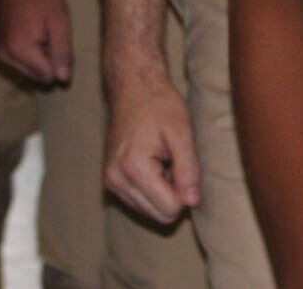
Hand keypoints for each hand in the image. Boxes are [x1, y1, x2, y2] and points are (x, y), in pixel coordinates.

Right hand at [0, 0, 71, 83]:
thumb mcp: (59, 23)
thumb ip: (62, 53)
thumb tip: (62, 78)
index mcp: (19, 50)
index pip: (48, 76)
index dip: (58, 59)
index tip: (56, 36)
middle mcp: (5, 55)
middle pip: (37, 76)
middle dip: (47, 59)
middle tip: (48, 31)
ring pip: (28, 70)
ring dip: (39, 55)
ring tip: (40, 28)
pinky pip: (20, 60)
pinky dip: (30, 50)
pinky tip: (33, 28)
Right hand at [103, 69, 200, 222]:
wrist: (133, 87)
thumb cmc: (159, 104)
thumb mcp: (181, 132)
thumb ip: (188, 169)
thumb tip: (192, 202)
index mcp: (133, 169)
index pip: (170, 208)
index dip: (185, 190)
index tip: (182, 163)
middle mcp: (116, 180)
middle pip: (159, 215)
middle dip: (173, 193)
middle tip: (173, 161)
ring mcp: (110, 182)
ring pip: (150, 212)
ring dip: (162, 190)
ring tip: (162, 159)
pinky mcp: (110, 181)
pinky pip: (140, 202)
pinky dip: (152, 188)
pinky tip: (153, 162)